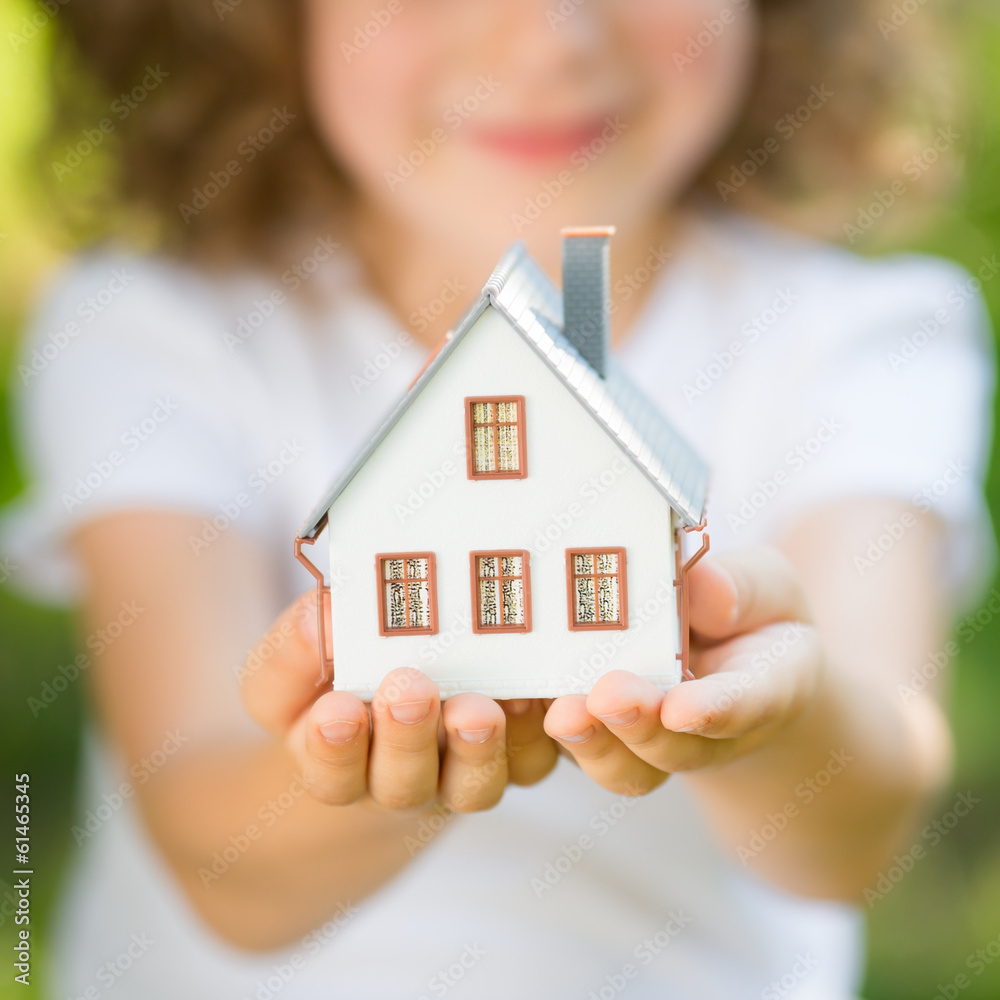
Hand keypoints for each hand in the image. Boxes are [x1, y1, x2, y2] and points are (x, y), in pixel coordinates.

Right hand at [241, 593, 558, 811]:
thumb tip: (319, 620)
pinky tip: (533, 693)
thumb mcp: (296, 664)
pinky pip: (532, 756)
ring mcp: (463, 774)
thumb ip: (295, 651)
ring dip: (477, 746)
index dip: (334, 750)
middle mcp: (404, 782)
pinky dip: (535, 728)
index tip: (334, 711)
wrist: (399, 685)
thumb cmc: (336, 678)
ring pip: (473, 784)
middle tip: (409, 690)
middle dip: (407, 739)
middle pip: (405, 785)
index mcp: (341, 766)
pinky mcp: (519, 757)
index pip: (332, 776)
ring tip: (476, 707)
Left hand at [542, 547, 823, 794]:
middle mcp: (705, 730)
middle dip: (637, 726)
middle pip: (673, 749)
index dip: (717, 709)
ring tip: (561, 713)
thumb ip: (744, 588)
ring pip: (623, 765)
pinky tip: (518, 701)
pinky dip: (545, 734)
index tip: (684, 707)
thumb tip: (704, 587)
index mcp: (761, 687)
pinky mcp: (600, 733)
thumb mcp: (765, 586)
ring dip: (591, 742)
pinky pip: (577, 746)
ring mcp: (650, 740)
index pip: (749, 702)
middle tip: (607, 697)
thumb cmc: (750, 614)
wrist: (732, 662)